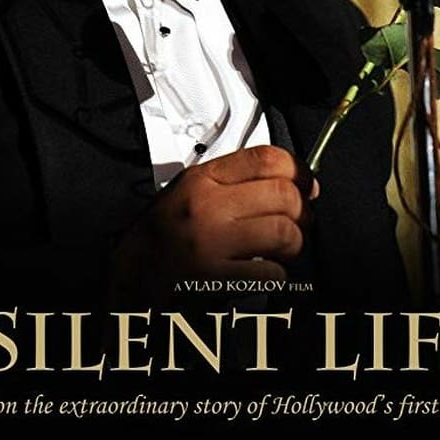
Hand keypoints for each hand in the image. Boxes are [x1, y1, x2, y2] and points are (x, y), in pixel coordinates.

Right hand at [106, 145, 318, 305]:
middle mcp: (208, 207)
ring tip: (286, 249)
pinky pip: (270, 273)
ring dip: (294, 244)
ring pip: (284, 233)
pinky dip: (277, 275)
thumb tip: (292, 181)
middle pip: (283, 195)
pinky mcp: (216, 281)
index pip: (265, 158)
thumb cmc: (165, 234)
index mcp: (202, 180)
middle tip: (302, 221)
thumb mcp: (191, 191)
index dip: (299, 170)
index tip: (309, 183)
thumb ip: (234, 181)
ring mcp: (212, 244)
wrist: (130, 276)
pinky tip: (266, 273)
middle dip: (303, 210)